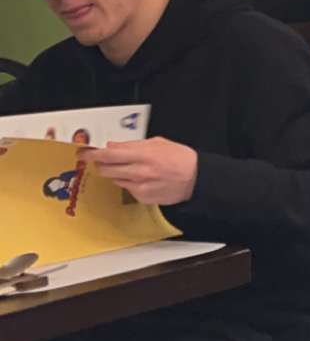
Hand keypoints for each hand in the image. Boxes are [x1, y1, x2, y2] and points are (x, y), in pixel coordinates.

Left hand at [82, 137, 198, 205]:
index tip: (83, 152)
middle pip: (106, 169)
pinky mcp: (142, 197)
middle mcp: (139, 172)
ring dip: (114, 172)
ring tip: (126, 166)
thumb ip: (132, 145)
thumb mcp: (157, 143)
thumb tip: (113, 146)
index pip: (109, 154)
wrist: (195, 178)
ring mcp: (139, 187)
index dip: (92, 153)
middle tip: (100, 158)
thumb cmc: (179, 158)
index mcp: (143, 155)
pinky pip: (126, 188)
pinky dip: (127, 181)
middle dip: (100, 163)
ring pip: (114, 179)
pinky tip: (139, 177)